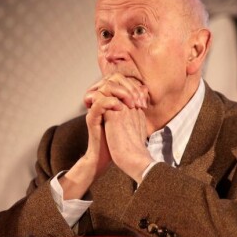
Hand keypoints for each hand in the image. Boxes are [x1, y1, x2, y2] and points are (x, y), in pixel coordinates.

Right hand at [60, 74, 149, 198]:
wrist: (117, 158)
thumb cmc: (125, 139)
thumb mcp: (133, 116)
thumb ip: (136, 101)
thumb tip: (145, 88)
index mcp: (111, 99)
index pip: (119, 80)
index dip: (132, 85)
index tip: (142, 99)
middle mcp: (102, 102)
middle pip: (111, 79)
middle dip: (128, 87)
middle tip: (137, 100)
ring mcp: (96, 109)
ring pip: (104, 87)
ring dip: (121, 92)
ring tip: (131, 103)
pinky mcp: (92, 119)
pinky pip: (98, 104)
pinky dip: (110, 102)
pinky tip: (121, 108)